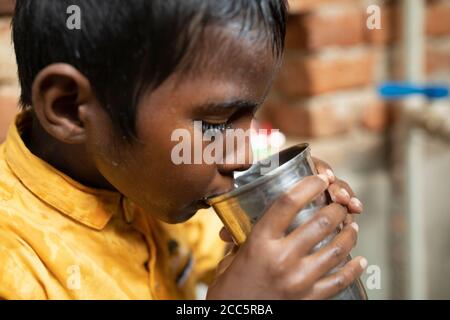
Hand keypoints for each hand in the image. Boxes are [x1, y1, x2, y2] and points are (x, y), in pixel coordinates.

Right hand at [207, 160, 365, 299]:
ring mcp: (298, 280)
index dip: (308, 185)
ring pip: (336, 250)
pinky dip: (353, 268)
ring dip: (349, 235)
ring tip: (352, 227)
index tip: (319, 178)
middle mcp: (281, 258)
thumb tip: (261, 221)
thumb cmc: (231, 287)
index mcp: (259, 243)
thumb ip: (249, 237)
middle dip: (336, 209)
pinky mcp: (309, 299)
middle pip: (320, 223)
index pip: (288, 203)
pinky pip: (339, 280)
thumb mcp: (233, 256)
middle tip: (340, 204)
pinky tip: (359, 260)